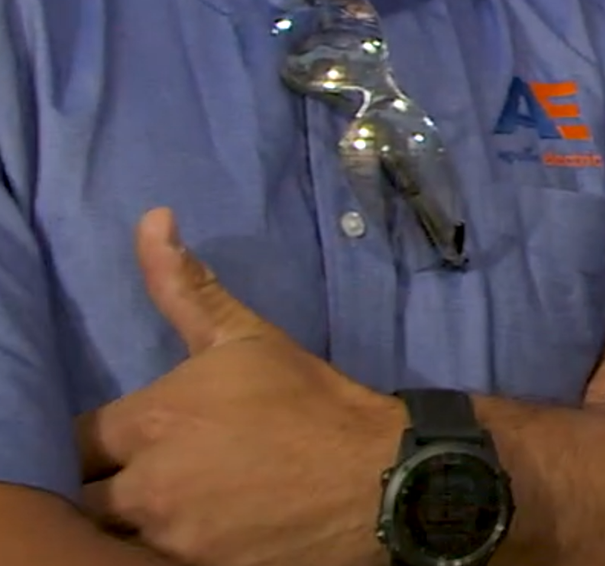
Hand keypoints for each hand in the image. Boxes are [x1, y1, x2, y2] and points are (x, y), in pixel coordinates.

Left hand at [77, 208, 400, 565]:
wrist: (382, 476)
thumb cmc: (313, 402)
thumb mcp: (247, 338)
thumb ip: (185, 287)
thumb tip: (152, 220)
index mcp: (148, 421)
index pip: (75, 443)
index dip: (98, 443)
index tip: (125, 442)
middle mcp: (146, 486)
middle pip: (85, 501)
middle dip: (109, 489)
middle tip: (152, 478)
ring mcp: (170, 539)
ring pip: (114, 540)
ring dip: (133, 523)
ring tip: (177, 508)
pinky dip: (168, 550)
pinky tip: (204, 531)